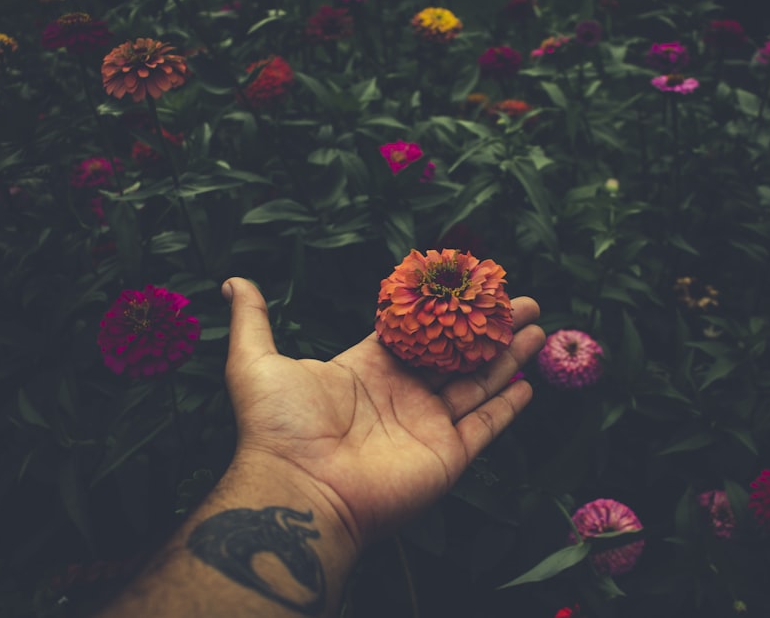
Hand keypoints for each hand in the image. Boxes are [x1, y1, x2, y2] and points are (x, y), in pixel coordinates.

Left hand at [220, 277, 545, 550]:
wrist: (299, 488)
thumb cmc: (277, 426)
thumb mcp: (256, 362)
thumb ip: (253, 319)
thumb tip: (232, 281)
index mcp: (368, 368)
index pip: (416, 331)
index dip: (443, 307)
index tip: (468, 282)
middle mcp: (403, 394)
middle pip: (456, 352)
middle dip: (489, 325)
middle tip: (521, 298)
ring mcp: (427, 425)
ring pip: (479, 382)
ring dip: (509, 356)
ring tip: (537, 327)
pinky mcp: (447, 454)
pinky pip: (486, 426)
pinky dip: (508, 407)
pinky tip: (528, 384)